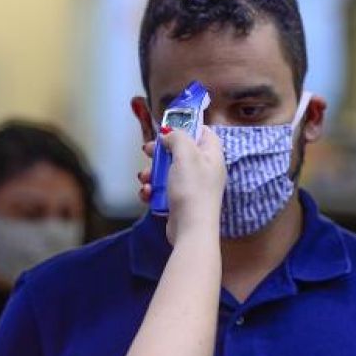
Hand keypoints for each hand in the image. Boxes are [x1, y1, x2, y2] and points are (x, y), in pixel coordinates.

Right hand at [138, 127, 225, 244]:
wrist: (191, 229)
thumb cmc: (192, 189)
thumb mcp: (186, 155)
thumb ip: (177, 138)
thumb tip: (168, 135)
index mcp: (211, 156)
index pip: (203, 133)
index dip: (187, 127)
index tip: (168, 128)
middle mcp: (203, 170)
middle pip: (180, 151)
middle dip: (160, 152)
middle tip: (147, 151)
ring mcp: (191, 187)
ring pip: (167, 171)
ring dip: (151, 173)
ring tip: (144, 179)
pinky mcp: (179, 201)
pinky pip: (163, 189)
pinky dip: (152, 190)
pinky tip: (146, 193)